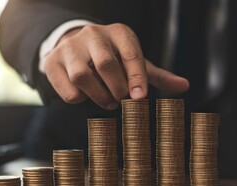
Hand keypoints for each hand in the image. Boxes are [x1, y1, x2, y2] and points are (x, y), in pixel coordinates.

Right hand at [43, 23, 188, 109]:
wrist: (73, 45)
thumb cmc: (111, 57)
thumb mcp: (133, 61)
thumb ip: (156, 75)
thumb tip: (184, 86)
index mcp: (118, 33)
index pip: (130, 53)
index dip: (136, 77)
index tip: (140, 98)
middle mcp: (92, 34)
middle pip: (105, 64)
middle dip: (117, 89)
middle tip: (123, 101)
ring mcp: (69, 48)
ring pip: (83, 76)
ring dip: (99, 96)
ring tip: (108, 102)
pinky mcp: (52, 62)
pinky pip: (68, 89)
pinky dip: (80, 99)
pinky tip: (87, 96)